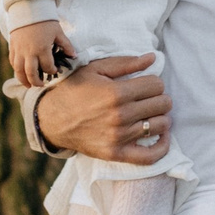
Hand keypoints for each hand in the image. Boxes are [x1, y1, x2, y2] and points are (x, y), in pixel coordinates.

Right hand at [8, 19, 74, 88]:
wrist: (28, 9)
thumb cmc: (45, 21)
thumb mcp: (58, 32)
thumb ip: (66, 45)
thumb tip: (74, 56)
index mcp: (42, 49)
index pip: (47, 67)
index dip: (52, 71)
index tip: (55, 70)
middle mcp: (29, 52)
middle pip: (31, 73)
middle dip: (36, 82)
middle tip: (41, 84)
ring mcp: (19, 50)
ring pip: (19, 71)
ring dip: (23, 80)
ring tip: (29, 85)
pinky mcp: (12, 47)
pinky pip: (13, 62)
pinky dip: (16, 69)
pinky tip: (21, 73)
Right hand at [35, 53, 171, 163]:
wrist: (52, 118)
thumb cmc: (74, 89)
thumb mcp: (96, 69)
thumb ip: (126, 63)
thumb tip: (153, 58)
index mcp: (117, 93)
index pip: (157, 85)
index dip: (154, 82)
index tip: (145, 84)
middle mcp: (120, 116)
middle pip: (163, 104)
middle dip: (159, 97)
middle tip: (147, 98)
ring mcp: (119, 137)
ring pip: (161, 125)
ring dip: (160, 117)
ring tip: (149, 113)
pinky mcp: (116, 153)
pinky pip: (150, 156)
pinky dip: (162, 146)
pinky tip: (162, 135)